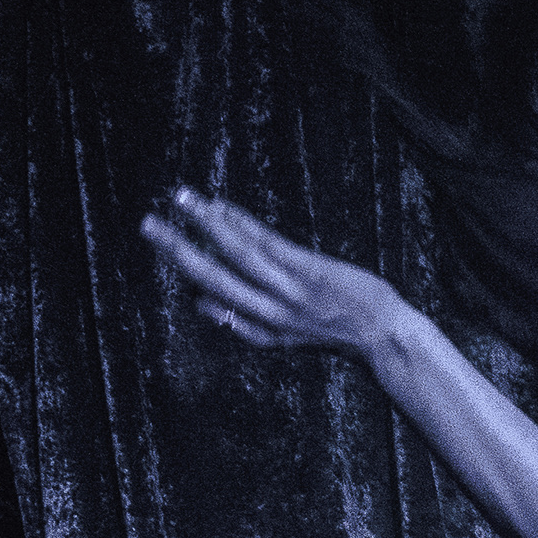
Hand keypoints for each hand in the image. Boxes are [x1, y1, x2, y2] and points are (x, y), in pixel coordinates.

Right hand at [140, 186, 411, 356]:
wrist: (390, 336)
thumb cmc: (350, 330)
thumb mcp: (303, 338)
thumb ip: (267, 324)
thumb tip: (222, 305)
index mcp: (270, 335)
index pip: (223, 317)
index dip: (200, 302)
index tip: (183, 287)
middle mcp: (273, 316)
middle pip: (213, 281)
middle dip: (177, 252)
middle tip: (147, 226)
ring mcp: (290, 293)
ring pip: (236, 256)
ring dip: (203, 224)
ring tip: (178, 198)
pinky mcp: (308, 271)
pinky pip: (265, 242)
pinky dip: (238, 222)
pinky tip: (219, 204)